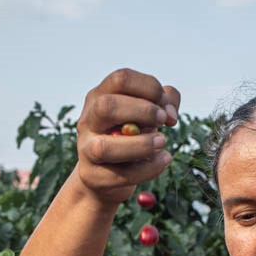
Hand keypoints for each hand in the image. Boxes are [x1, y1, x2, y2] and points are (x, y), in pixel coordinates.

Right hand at [75, 68, 180, 203]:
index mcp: (99, 96)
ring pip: (105, 147)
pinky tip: (162, 161)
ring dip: (141, 145)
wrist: (107, 175)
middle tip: (163, 121)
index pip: (121, 79)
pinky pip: (120, 175)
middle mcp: (88, 120)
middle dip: (142, 111)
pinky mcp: (92, 176)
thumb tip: (169, 113)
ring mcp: (85, 149)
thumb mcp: (147, 113)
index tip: (165, 105)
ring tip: (162, 143)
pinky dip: (147, 168)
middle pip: (107, 107)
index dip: (149, 88)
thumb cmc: (130, 136)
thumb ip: (164, 102)